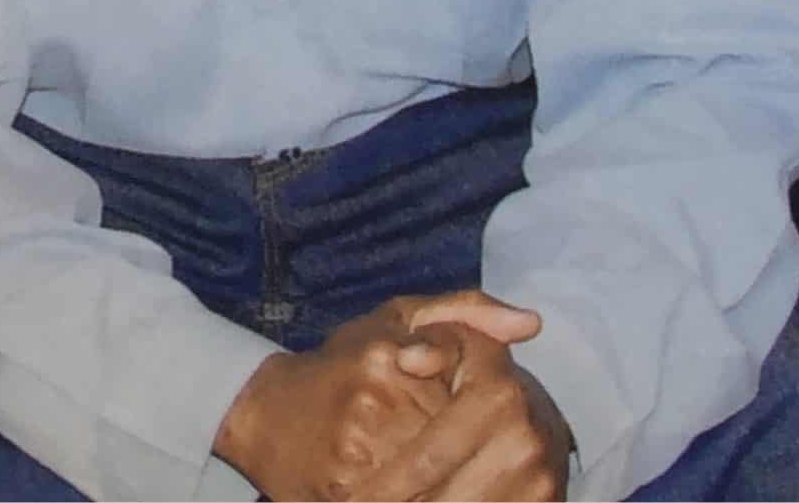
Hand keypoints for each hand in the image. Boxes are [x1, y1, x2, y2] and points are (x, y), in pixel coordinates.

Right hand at [212, 291, 541, 501]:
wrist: (267, 412)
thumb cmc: (346, 360)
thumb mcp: (401, 318)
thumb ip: (467, 313)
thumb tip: (532, 323)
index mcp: (392, 352)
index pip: (475, 388)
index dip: (499, 416)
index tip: (513, 426)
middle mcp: (373, 401)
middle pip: (459, 443)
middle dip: (487, 461)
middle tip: (508, 469)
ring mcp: (355, 454)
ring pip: (438, 484)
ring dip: (466, 489)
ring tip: (479, 485)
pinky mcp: (342, 496)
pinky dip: (429, 500)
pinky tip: (439, 494)